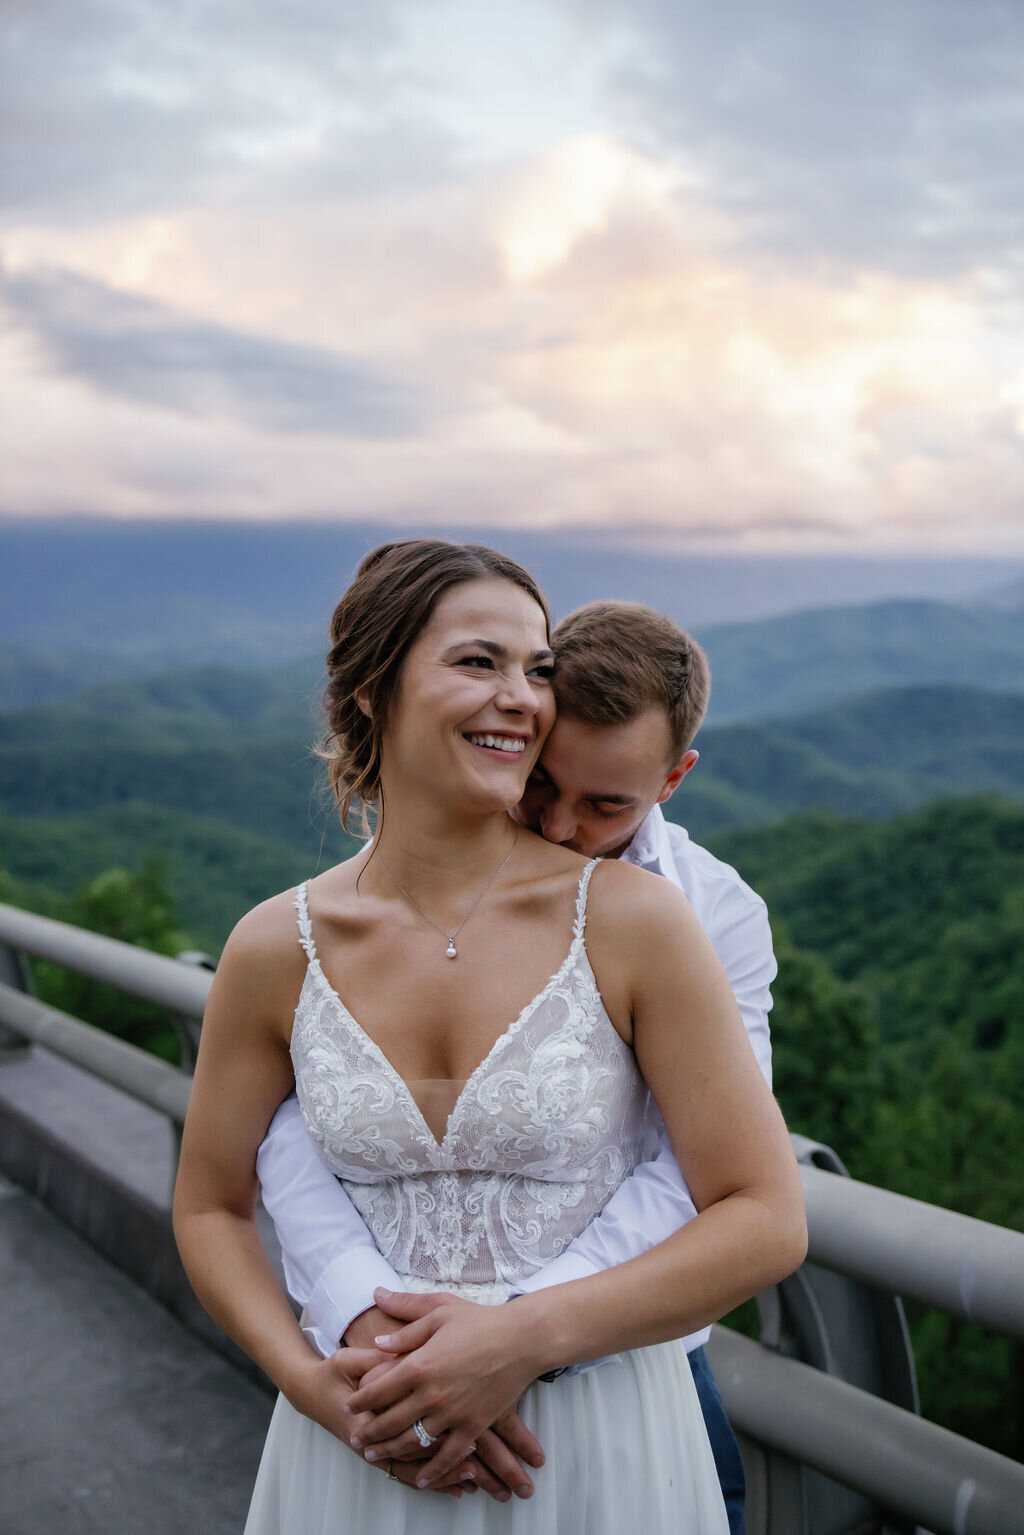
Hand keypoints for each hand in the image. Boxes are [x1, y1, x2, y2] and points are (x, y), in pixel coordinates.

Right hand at [285, 1346, 471, 1498]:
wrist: (309, 1393)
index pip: (403, 1427)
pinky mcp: (379, 1455)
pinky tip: (453, 1485)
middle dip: (445, 1457)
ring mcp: (375, 1450)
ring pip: (412, 1469)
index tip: (464, 1430)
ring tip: (472, 1476)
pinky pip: (406, 1473)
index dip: (434, 1430)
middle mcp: (372, 1440)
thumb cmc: (331, 1374)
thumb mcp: (349, 1359)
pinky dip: (430, 1479)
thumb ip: (374, 1358)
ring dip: (442, 1473)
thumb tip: (397, 1352)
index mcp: (367, 1414)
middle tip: (477, 1458)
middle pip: (412, 1453)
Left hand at [347, 1288, 547, 1489]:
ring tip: (374, 1456)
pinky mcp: (473, 1426)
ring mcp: (453, 1414)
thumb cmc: (480, 1320)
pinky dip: (432, 1470)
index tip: (349, 1406)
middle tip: (355, 1439)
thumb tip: (377, 1336)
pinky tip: (421, 1479)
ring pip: (412, 1441)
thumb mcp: (439, 1310)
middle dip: (368, 1432)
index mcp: (420, 1364)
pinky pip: (448, 1455)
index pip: (378, 1389)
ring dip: (390, 1451)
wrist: (522, 1339)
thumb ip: (405, 1320)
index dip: (360, 1399)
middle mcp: (431, 1394)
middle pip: (389, 1421)